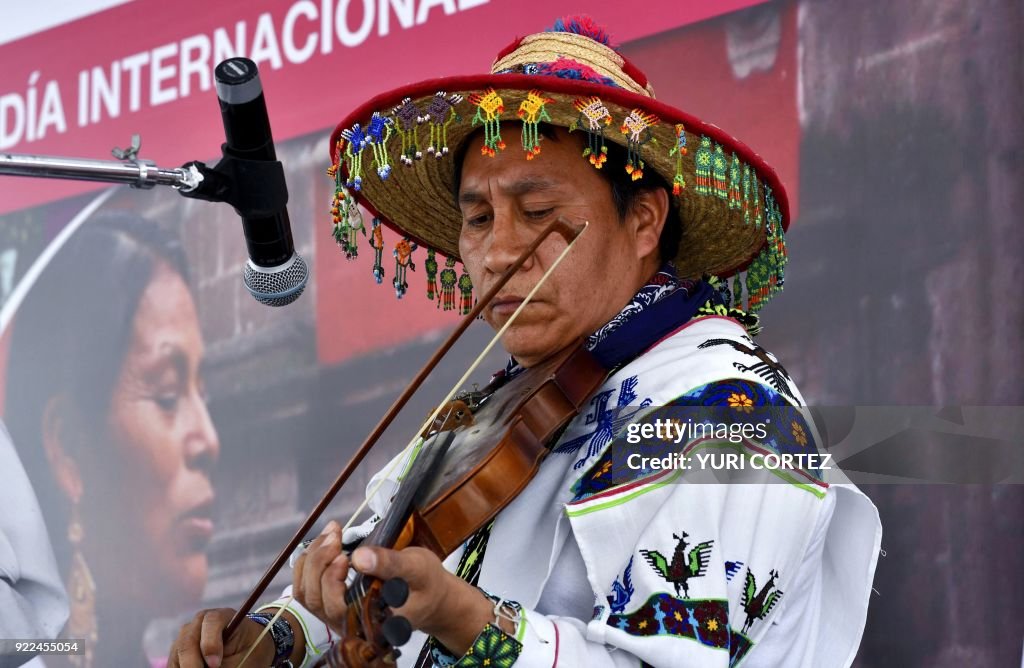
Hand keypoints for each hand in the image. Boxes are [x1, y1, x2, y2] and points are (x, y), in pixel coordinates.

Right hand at [166, 608, 272, 667]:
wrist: (244, 649)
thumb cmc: (248, 650)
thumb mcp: (245, 656)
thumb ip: (228, 662)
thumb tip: (211, 665)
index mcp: (223, 616)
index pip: (212, 621)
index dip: (210, 644)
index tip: (214, 665)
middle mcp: (200, 621)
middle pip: (188, 640)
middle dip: (192, 663)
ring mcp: (187, 635)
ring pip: (178, 653)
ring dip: (186, 666)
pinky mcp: (179, 650)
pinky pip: (174, 663)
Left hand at [294, 522, 493, 654]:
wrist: (429, 596)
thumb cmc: (426, 583)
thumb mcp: (417, 567)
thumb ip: (390, 563)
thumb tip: (359, 557)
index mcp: (371, 622)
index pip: (337, 608)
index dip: (331, 579)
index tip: (344, 553)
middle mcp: (350, 624)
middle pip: (315, 599)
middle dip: (319, 561)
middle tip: (335, 535)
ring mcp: (339, 617)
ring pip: (307, 593)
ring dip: (312, 559)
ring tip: (331, 534)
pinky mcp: (334, 605)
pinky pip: (308, 588)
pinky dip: (309, 563)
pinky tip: (324, 542)